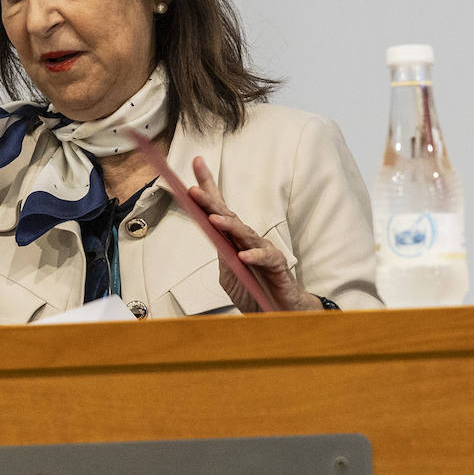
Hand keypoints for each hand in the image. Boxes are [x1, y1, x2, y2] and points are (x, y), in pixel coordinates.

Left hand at [187, 156, 321, 312]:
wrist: (280, 311)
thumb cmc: (255, 291)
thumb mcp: (230, 276)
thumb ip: (223, 257)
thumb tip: (214, 240)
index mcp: (234, 240)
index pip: (219, 209)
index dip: (208, 186)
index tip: (197, 163)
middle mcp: (248, 240)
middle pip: (228, 216)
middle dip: (210, 202)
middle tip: (193, 191)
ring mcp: (264, 251)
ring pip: (245, 234)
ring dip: (229, 226)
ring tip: (213, 219)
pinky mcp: (278, 266)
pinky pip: (265, 258)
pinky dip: (254, 256)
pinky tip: (243, 256)